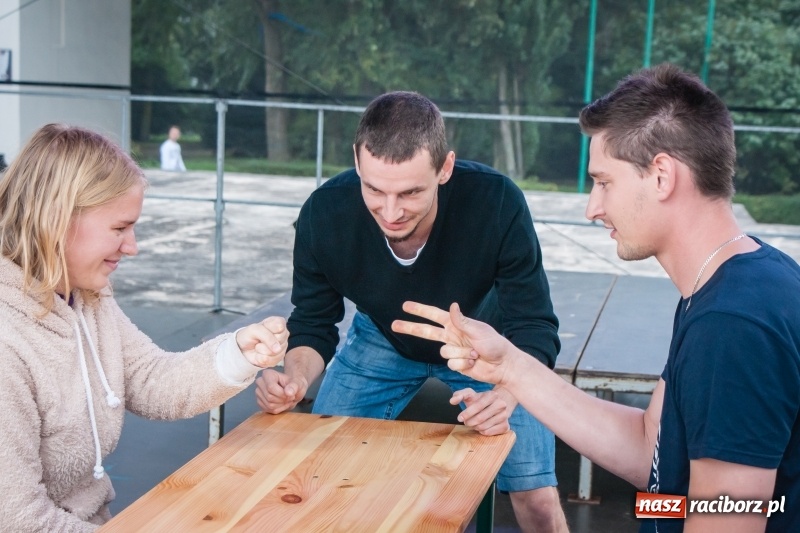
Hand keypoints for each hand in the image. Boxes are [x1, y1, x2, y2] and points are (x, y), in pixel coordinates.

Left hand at [236, 316, 288, 367]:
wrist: (243, 348)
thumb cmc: (249, 335)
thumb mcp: (254, 330)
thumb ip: (267, 336)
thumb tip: (278, 349)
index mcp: (278, 323)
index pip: (279, 326)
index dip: (268, 330)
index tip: (262, 329)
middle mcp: (283, 334)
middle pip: (279, 340)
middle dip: (264, 342)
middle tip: (259, 340)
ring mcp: (282, 346)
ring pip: (276, 352)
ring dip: (262, 351)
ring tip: (258, 347)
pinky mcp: (279, 358)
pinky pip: (273, 361)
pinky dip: (262, 359)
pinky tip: (259, 355)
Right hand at [255, 369, 308, 413]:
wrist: (292, 390)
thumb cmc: (294, 384)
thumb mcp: (298, 383)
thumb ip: (294, 386)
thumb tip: (288, 392)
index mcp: (268, 374)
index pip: (270, 387)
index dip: (282, 394)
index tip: (290, 394)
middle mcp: (260, 382)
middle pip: (269, 397)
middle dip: (282, 400)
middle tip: (290, 397)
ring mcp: (258, 393)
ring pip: (269, 405)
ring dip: (281, 405)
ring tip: (287, 400)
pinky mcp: (259, 402)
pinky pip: (268, 410)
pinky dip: (278, 409)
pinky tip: (282, 404)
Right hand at [391, 301, 516, 385]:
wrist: (503, 365)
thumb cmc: (494, 344)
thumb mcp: (479, 330)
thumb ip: (462, 321)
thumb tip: (453, 306)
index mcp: (456, 324)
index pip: (434, 315)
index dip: (419, 310)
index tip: (405, 306)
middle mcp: (452, 336)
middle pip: (426, 332)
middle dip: (410, 328)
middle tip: (394, 324)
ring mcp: (454, 350)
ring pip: (444, 352)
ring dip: (461, 353)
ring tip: (475, 353)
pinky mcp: (457, 364)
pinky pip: (451, 364)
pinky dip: (463, 363)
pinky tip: (473, 362)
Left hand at [451, 388, 511, 435]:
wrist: (495, 405)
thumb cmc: (479, 400)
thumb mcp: (469, 395)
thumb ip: (459, 395)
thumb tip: (452, 401)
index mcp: (492, 395)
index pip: (478, 406)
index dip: (467, 413)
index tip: (459, 418)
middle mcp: (501, 404)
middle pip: (480, 418)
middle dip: (469, 422)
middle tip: (466, 422)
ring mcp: (505, 416)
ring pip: (484, 426)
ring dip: (475, 427)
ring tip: (473, 423)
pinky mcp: (506, 426)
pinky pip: (489, 432)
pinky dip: (482, 431)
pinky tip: (481, 427)